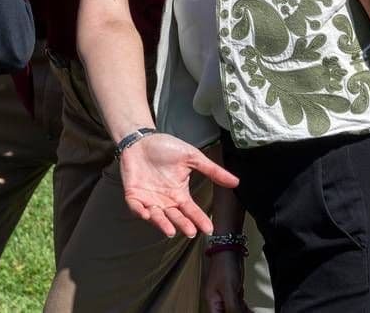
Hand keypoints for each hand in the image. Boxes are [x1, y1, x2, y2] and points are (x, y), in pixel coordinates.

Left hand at [118, 133, 239, 236]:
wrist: (141, 138)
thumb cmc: (165, 147)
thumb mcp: (192, 157)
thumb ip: (212, 171)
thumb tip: (236, 182)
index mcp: (179, 193)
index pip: (192, 210)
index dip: (199, 219)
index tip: (209, 228)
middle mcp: (165, 200)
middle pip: (175, 217)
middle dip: (182, 224)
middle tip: (190, 231)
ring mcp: (149, 198)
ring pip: (157, 216)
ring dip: (162, 223)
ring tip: (170, 230)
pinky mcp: (133, 194)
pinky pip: (135, 206)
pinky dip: (139, 211)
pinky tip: (146, 213)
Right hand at [200, 250, 246, 312]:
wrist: (230, 249)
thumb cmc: (224, 264)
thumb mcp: (229, 290)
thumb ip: (232, 306)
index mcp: (212, 299)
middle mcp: (218, 298)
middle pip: (227, 312)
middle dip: (237, 312)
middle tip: (245, 312)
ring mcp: (226, 294)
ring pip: (234, 309)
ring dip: (241, 310)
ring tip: (249, 311)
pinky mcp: (234, 289)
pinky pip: (239, 303)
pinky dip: (244, 307)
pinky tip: (249, 309)